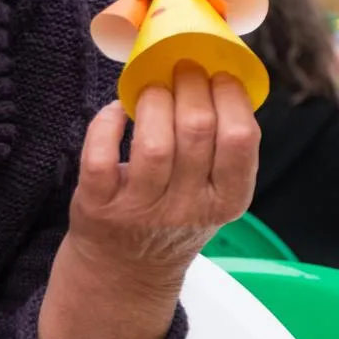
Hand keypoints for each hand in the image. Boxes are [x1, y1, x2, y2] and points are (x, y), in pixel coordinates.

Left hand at [67, 65, 258, 282]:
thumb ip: (221, 151)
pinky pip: (100, 157)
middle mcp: (187, 208)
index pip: (241, 139)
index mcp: (228, 201)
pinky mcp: (98, 207)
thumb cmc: (174, 217)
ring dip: (152, 103)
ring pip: (153, 144)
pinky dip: (106, 125)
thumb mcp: (214, 195)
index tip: (218, 74)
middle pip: (197, 132)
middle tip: (182, 68)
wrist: (124, 270)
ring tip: (152, 88)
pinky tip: (115, 112)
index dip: (230, 97)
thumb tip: (219, 77)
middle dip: (190, 87)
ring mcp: (141, 210)